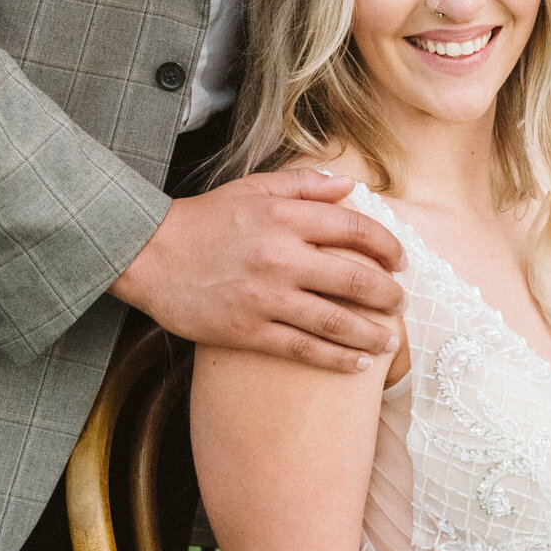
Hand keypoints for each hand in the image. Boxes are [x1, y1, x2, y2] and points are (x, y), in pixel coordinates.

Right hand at [110, 170, 404, 371]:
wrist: (149, 254)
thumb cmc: (205, 219)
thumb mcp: (254, 188)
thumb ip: (305, 185)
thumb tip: (350, 185)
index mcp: (286, 217)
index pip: (356, 230)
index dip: (388, 247)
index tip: (401, 261)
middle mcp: (281, 257)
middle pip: (356, 279)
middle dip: (389, 295)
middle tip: (401, 304)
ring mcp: (266, 297)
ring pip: (336, 321)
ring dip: (371, 333)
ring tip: (390, 341)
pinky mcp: (248, 330)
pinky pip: (304, 349)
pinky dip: (337, 359)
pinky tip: (358, 365)